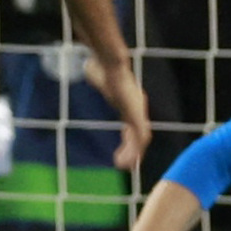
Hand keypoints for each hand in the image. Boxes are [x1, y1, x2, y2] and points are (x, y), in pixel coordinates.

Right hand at [86, 56, 152, 170]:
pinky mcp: (138, 116)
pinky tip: (126, 161)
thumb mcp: (97, 73)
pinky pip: (140, 139)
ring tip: (121, 166)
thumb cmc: (102, 66)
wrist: (111, 65)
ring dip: (133, 153)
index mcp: (129, 101)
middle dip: (131, 148)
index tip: (121, 149)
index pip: (132, 123)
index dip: (128, 137)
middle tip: (122, 162)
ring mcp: (139, 112)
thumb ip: (96, 75)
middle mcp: (137, 108)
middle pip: (138, 133)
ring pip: (141, 139)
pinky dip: (134, 151)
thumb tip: (88, 67)